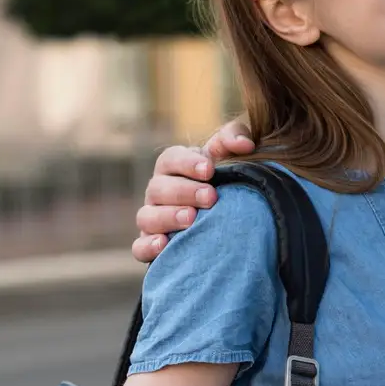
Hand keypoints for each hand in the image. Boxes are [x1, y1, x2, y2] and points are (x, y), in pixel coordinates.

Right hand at [131, 121, 256, 262]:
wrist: (225, 221)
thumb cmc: (223, 181)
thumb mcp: (230, 155)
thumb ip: (235, 138)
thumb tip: (244, 144)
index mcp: (173, 167)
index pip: (170, 159)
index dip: (187, 163)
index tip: (210, 170)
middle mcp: (158, 192)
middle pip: (159, 188)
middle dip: (184, 192)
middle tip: (210, 197)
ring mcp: (151, 219)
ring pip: (147, 217)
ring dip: (168, 217)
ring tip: (191, 218)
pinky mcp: (149, 245)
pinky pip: (140, 247)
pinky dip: (148, 246)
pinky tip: (165, 245)